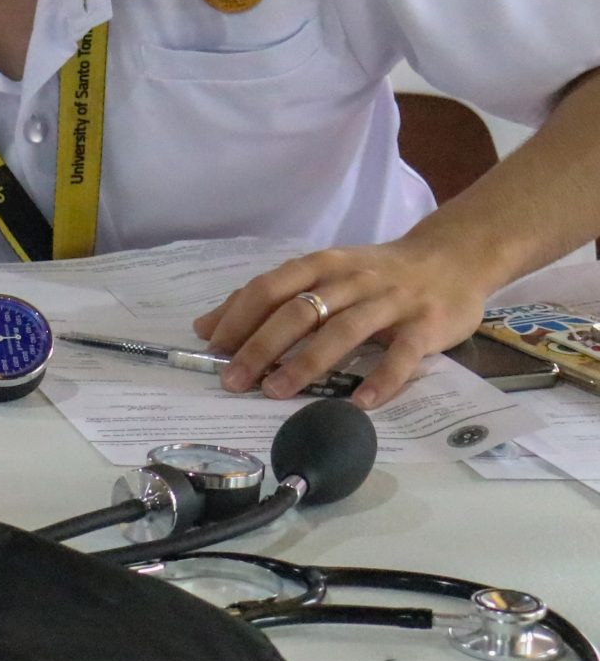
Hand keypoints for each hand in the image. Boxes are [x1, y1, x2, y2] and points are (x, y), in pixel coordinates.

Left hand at [191, 237, 495, 406]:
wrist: (453, 257)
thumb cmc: (375, 272)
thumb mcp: (322, 273)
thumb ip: (269, 296)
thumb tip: (207, 326)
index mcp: (321, 265)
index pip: (270, 288)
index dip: (238, 317)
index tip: (212, 349)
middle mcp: (352, 280)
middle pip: (299, 311)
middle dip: (261, 346)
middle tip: (234, 381)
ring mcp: (390, 301)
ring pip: (343, 331)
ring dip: (307, 363)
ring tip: (277, 392)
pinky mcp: (426, 325)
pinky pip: (402, 355)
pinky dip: (381, 378)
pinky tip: (358, 403)